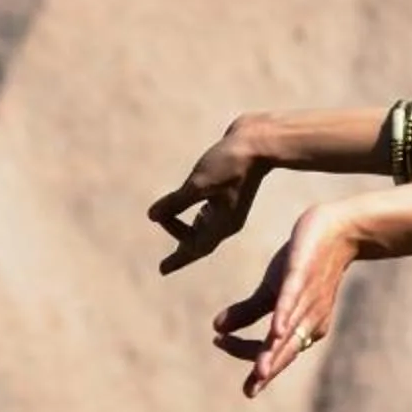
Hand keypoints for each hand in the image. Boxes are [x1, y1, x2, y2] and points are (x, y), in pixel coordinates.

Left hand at [148, 118, 271, 274]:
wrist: (259, 142)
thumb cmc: (230, 163)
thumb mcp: (199, 184)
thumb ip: (175, 203)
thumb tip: (151, 217)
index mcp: (223, 223)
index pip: (196, 248)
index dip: (178, 259)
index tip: (162, 270)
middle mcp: (228, 219)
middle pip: (199, 241)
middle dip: (182, 251)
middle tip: (165, 265)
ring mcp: (230, 206)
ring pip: (204, 227)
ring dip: (186, 233)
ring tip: (174, 237)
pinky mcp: (229, 191)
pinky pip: (208, 212)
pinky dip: (195, 217)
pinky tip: (191, 213)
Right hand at [213, 202, 356, 397]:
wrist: (336, 231)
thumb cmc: (305, 265)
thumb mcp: (272, 291)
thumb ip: (247, 312)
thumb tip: (217, 328)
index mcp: (301, 328)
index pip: (269, 349)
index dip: (245, 350)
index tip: (219, 342)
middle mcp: (308, 320)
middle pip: (284, 350)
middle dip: (268, 370)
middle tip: (251, 390)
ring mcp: (306, 298)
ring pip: (289, 331)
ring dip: (274, 351)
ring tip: (260, 371)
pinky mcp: (302, 275)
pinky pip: (293, 299)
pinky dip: (284, 315)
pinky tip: (275, 329)